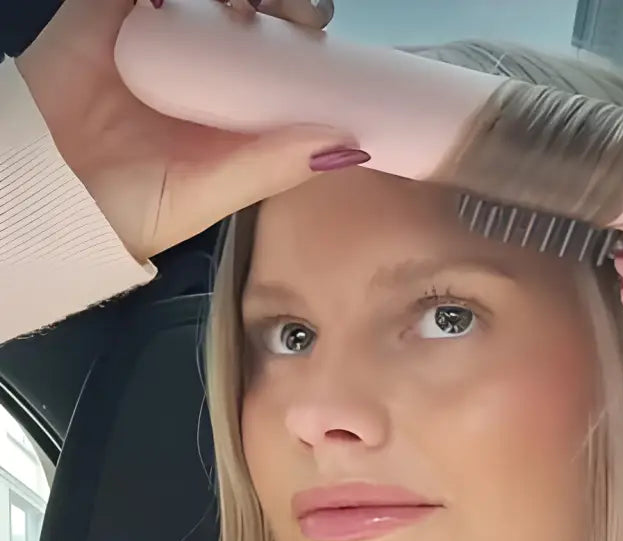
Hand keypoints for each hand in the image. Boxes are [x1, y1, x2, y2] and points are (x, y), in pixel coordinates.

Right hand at [14, 0, 351, 261]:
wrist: (42, 192)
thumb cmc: (128, 208)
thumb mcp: (211, 193)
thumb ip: (272, 167)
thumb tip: (349, 147)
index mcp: (231, 108)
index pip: (282, 57)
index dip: (307, 36)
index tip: (322, 33)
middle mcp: (201, 64)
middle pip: (255, 10)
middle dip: (285, 4)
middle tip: (299, 15)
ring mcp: (158, 31)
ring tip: (245, 8)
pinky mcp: (111, 8)